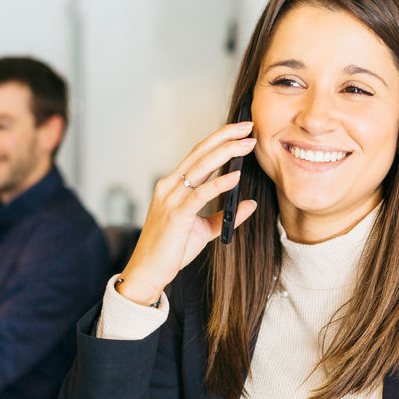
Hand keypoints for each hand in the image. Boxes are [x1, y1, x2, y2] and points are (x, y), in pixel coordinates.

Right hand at [117, 121, 257, 305]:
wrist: (148, 272)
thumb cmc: (171, 250)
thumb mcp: (203, 230)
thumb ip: (224, 215)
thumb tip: (250, 204)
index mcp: (173, 186)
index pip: (198, 154)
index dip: (219, 139)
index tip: (241, 130)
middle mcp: (169, 186)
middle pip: (200, 152)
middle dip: (226, 136)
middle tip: (249, 127)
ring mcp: (171, 199)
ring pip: (201, 167)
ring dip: (227, 152)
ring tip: (248, 144)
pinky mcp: (176, 215)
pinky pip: (200, 194)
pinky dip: (220, 183)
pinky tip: (236, 176)